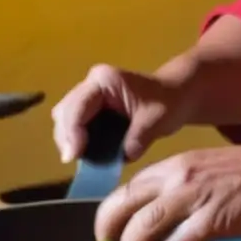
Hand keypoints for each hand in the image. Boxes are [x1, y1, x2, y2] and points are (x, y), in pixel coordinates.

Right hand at [52, 64, 193, 162]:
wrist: (177, 95)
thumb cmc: (169, 102)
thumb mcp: (157, 120)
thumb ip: (138, 139)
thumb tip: (121, 158)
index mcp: (104, 80)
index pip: (78, 107)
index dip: (72, 133)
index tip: (74, 157)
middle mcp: (91, 85)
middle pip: (64, 112)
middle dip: (66, 137)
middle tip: (74, 160)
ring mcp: (88, 96)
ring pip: (64, 118)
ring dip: (67, 139)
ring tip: (78, 158)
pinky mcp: (90, 108)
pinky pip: (73, 124)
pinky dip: (74, 140)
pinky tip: (84, 154)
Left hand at [94, 143, 240, 240]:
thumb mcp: (196, 169)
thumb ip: (169, 190)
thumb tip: (147, 218)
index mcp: (167, 167)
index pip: (122, 192)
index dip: (108, 217)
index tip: (107, 235)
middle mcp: (173, 179)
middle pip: (121, 208)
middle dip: (108, 234)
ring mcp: (191, 198)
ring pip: (143, 228)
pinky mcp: (212, 220)